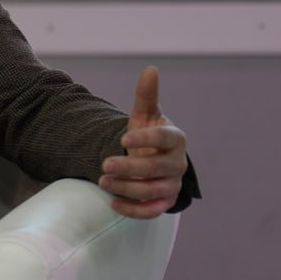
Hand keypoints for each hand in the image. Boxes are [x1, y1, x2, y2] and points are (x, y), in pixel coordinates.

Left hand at [99, 65, 188, 218]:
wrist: (151, 159)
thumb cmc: (146, 135)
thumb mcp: (144, 115)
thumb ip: (146, 95)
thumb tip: (150, 69)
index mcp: (175, 138)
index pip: (164, 138)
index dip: (145, 138)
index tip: (122, 139)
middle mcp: (178, 163)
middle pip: (156, 167)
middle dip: (129, 167)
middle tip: (103, 164)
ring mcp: (172, 184)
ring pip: (152, 190)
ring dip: (126, 187)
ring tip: (102, 181)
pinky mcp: (165, 202)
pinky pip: (152, 211)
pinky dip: (134, 210)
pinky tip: (113, 204)